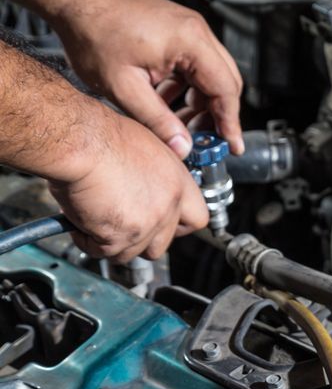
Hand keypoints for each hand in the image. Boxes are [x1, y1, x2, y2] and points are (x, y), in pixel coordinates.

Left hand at [43, 0, 243, 156]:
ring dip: (202, 104)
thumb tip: (182, 147)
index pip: (226, 90)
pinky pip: (195, 67)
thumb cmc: (92, 32)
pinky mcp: (176, 32)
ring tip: (182, 127)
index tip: (231, 145)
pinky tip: (169, 105)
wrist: (74, 3)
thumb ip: (158, 121)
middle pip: (226, 83)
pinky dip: (188, 89)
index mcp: (190, 41)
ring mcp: (187, 30)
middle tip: (207, 141)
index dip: (230, 122)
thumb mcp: (125, 87)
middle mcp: (195, 32)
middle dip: (218, 115)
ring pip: (211, 76)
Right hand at [49, 111, 208, 262]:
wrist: (78, 142)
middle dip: (140, 239)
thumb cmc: (101, 135)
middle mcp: (167, 206)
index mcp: (177, 183)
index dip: (177, 225)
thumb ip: (159, 169)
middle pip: (161, 244)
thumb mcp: (147, 144)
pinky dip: (88, 241)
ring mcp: (145, 225)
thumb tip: (161, 171)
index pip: (196, 219)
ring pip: (132, 252)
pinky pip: (103, 252)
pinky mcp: (118, 238)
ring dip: (112, 242)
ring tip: (95, 219)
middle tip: (121, 224)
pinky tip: (79, 222)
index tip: (162, 223)